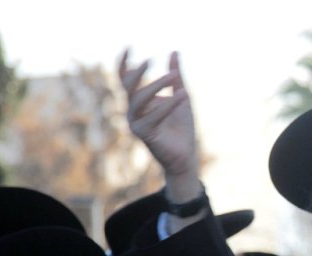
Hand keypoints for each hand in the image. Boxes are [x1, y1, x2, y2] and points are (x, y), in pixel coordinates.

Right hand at [119, 49, 200, 201]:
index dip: (124, 63)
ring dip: (155, 86)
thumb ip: (177, 76)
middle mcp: (133, 111)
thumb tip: (174, 52)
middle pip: (128, 87)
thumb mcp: (182, 95)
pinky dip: (168, 105)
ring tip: (174, 77)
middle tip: (151, 60)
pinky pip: (152, 116)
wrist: (186, 153)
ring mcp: (136, 123)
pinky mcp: (144, 134)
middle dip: (138, 73)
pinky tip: (183, 95)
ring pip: (138, 99)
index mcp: (139, 100)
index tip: (130, 46)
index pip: (124, 79)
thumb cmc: (182, 126)